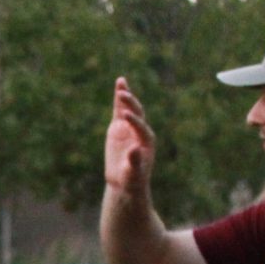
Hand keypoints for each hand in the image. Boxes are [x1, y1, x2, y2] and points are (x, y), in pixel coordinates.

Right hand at [104, 77, 156, 195]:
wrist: (126, 181)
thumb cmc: (132, 179)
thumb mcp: (134, 173)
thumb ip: (135, 161)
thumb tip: (135, 148)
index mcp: (146, 140)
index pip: (141, 127)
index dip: (134, 121)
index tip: (125, 116)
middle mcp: (140, 130)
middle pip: (137, 113)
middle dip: (130, 103)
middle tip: (123, 95)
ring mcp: (129, 127)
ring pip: (129, 108)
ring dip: (126, 96)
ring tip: (121, 82)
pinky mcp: (119, 126)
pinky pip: (119, 110)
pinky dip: (118, 99)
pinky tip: (119, 84)